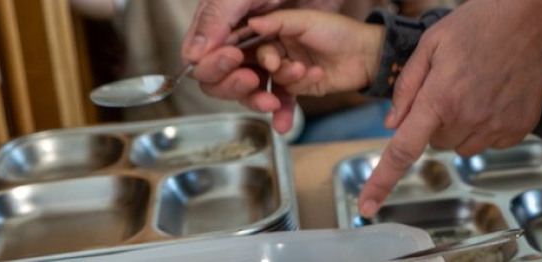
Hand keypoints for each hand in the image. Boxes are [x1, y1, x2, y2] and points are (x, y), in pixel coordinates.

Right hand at [182, 0, 344, 131]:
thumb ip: (221, 18)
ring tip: (284, 87)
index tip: (233, 61)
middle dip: (235, 84)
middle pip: (223, 80)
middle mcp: (247, 48)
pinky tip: (283, 124)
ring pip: (252, 93)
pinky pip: (280, 100)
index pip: (204, 57)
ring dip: (264, 96)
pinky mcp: (291, 80)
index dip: (214, 65)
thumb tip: (193, 53)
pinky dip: (283, 112)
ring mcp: (269, 65)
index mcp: (230, 28)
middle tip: (253, 79)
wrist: (348, 19)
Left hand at [358, 0, 541, 216]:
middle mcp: (468, 119)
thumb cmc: (483, 23)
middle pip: (436, 142)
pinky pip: (489, 142)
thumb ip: (407, 86)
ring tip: (476, 88)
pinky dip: (486, 125)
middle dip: (435, 121)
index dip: (381, 181)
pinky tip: (494, 95)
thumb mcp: (432, 42)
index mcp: (441, 98)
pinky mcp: (518, 130)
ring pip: (462, 145)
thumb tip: (393, 123)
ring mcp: (496, 127)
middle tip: (450, 88)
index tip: (368, 206)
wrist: (536, 21)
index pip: (403, 150)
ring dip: (461, 126)